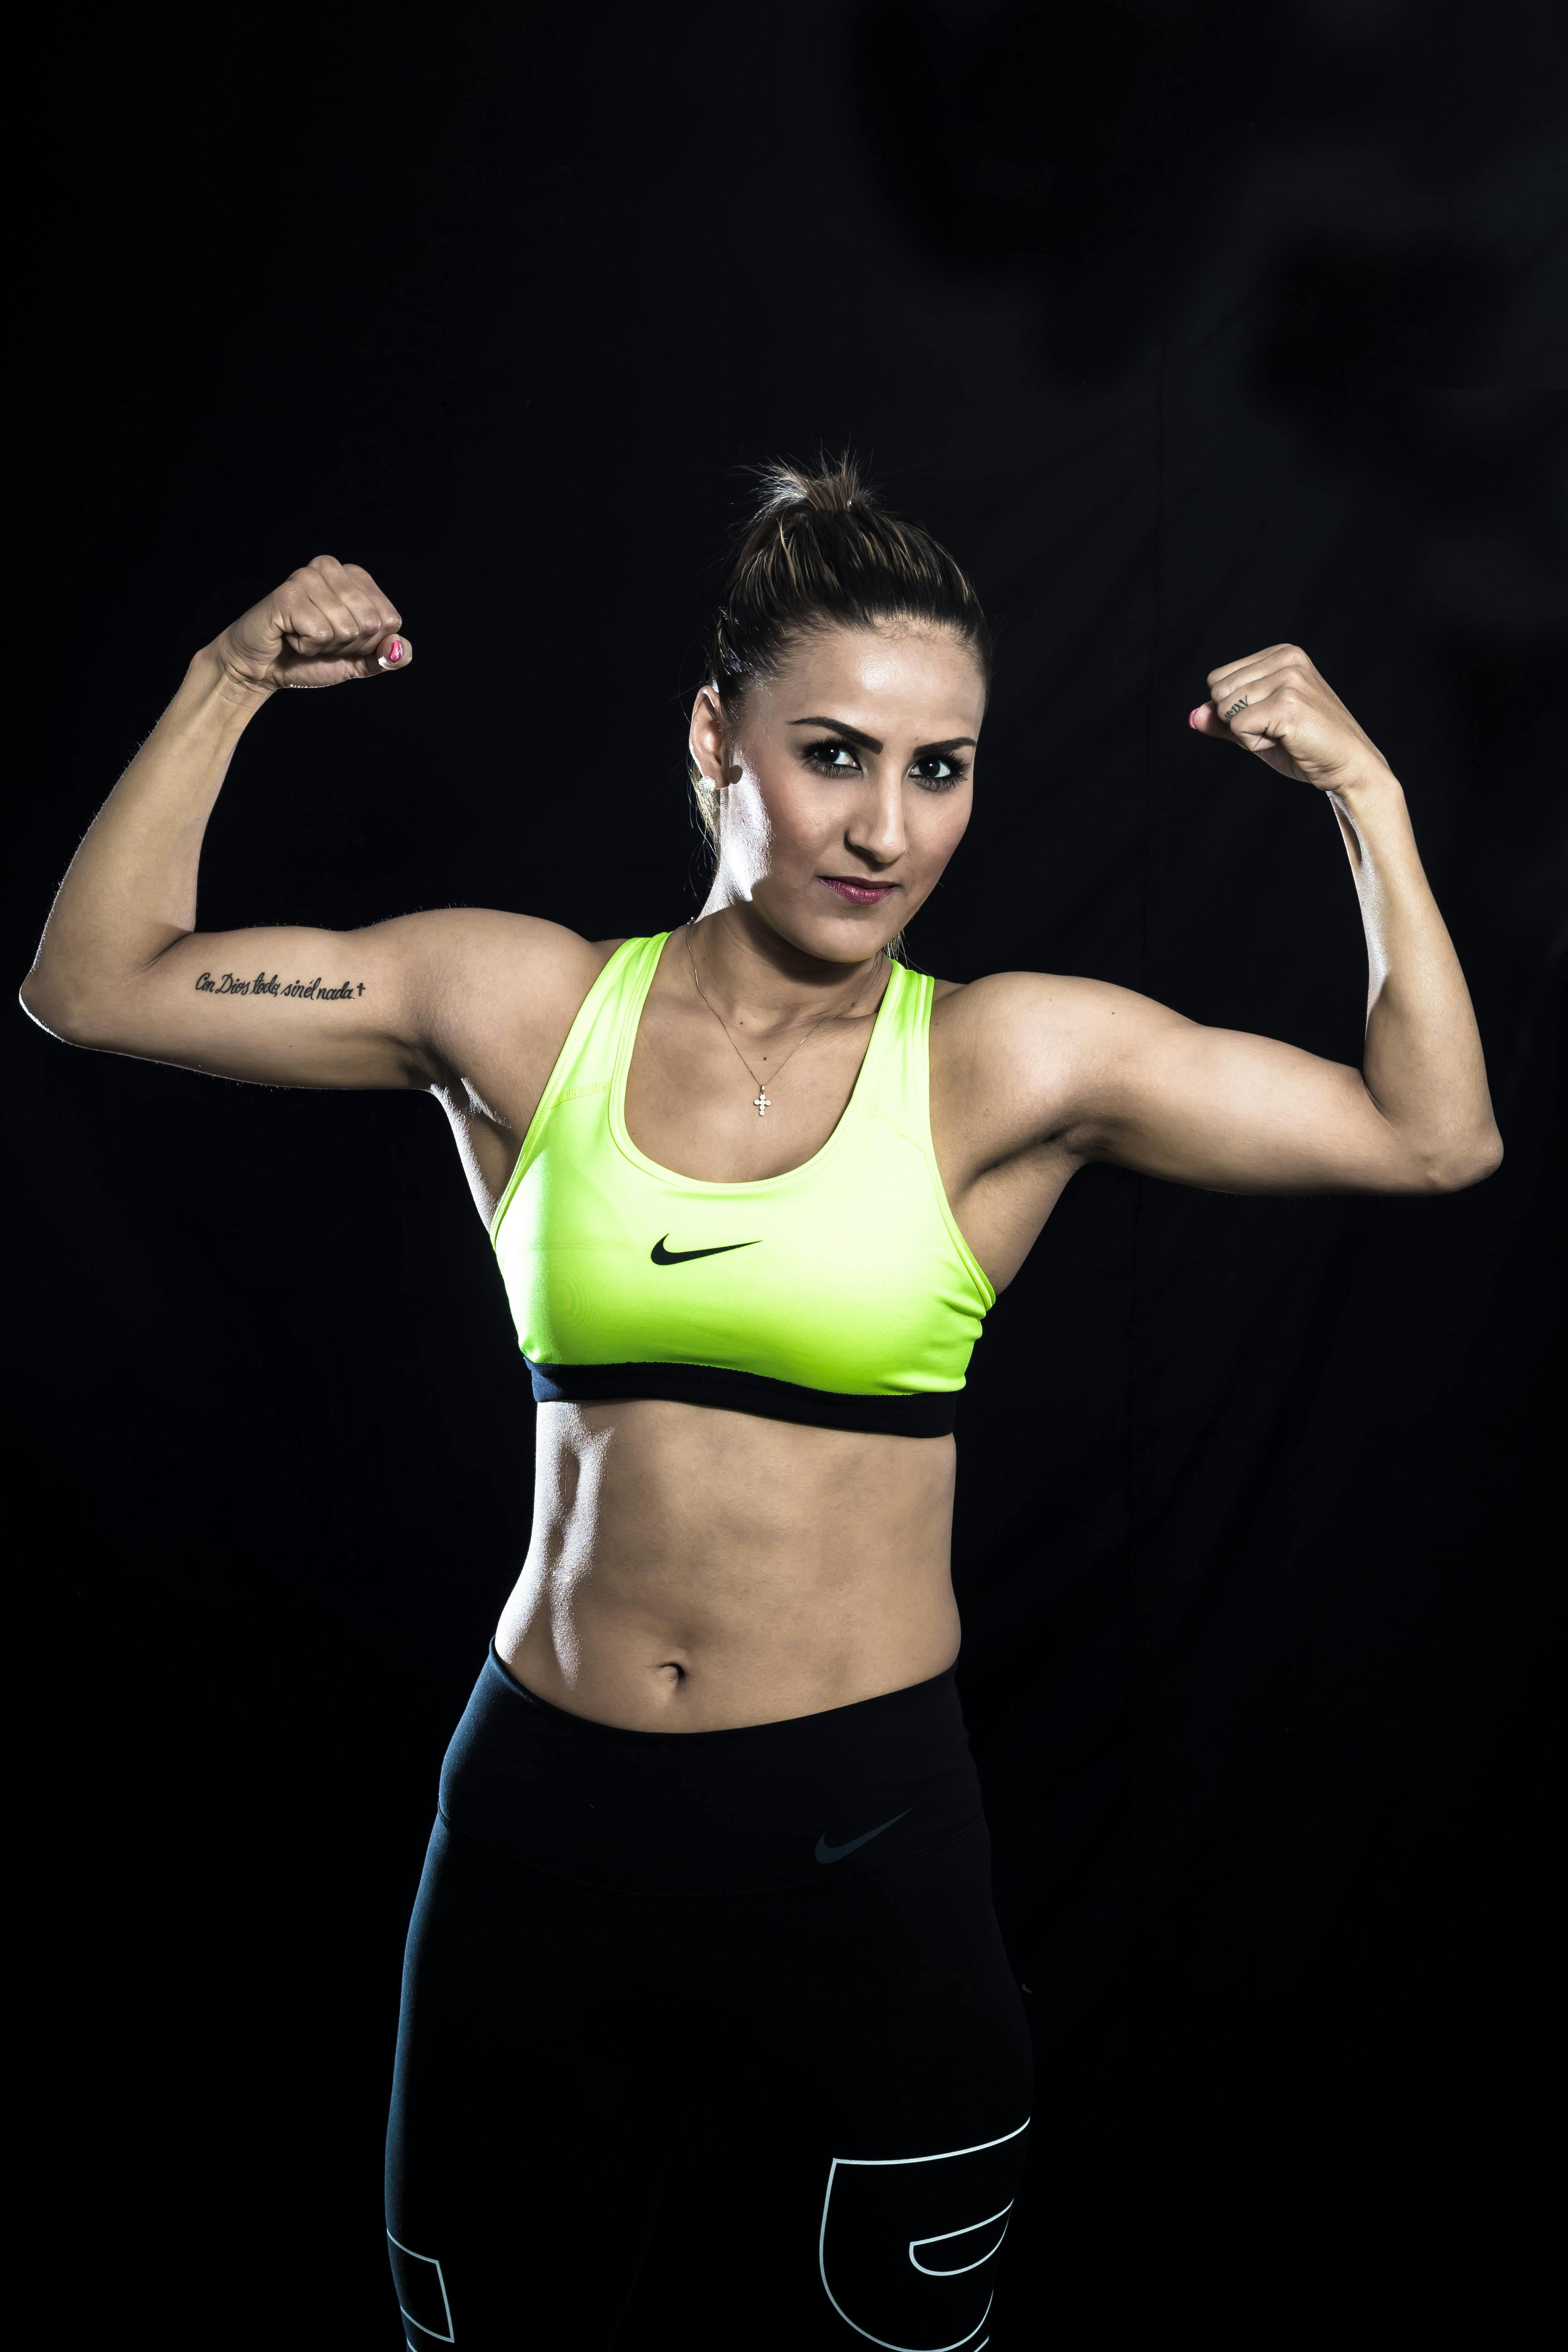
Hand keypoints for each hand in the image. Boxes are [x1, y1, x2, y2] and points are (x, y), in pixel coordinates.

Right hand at [211, 556, 409, 692]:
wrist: (264, 669)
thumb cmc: (311, 658)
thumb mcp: (358, 662)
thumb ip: (386, 657)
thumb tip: (400, 647)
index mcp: (356, 576)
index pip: (390, 620)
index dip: (368, 643)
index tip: (340, 640)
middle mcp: (332, 568)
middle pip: (370, 624)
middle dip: (347, 646)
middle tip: (319, 640)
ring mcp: (307, 577)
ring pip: (346, 629)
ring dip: (324, 646)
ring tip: (303, 636)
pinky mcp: (287, 594)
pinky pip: (320, 633)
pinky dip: (305, 646)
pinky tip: (290, 635)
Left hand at [1189, 644, 1389, 790]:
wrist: (1348, 765)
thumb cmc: (1304, 745)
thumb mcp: (1257, 728)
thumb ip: (1224, 719)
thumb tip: (1194, 715)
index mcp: (1282, 653)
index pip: (1219, 678)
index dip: (1234, 709)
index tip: (1270, 718)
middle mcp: (1287, 658)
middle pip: (1218, 691)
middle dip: (1238, 720)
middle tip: (1276, 729)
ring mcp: (1289, 679)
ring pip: (1226, 709)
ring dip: (1247, 733)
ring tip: (1282, 734)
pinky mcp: (1288, 704)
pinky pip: (1238, 727)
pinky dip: (1255, 744)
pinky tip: (1285, 741)